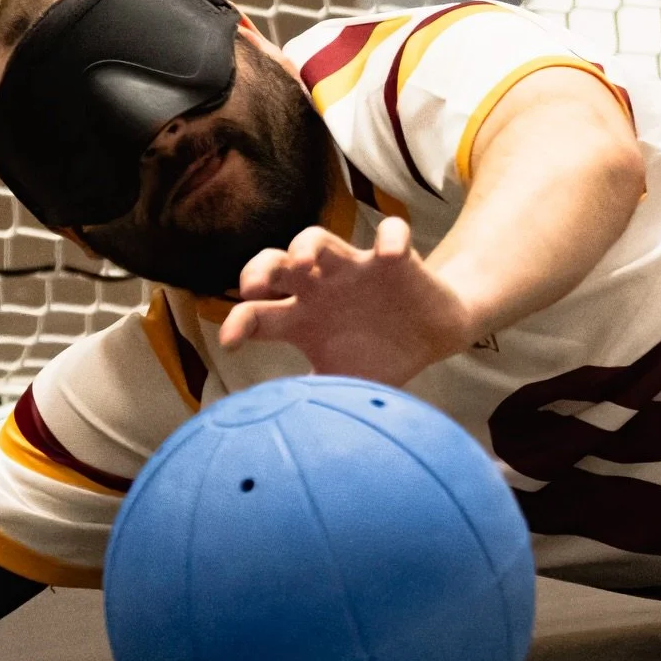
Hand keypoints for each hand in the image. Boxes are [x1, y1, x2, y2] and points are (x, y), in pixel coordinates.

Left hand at [219, 218, 476, 386]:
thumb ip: (311, 399)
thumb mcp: (341, 383)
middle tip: (251, 288)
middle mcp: (319, 288)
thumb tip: (278, 426)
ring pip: (318, 239)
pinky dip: (391, 238)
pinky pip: (391, 233)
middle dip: (258, 268)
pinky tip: (388, 256)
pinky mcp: (395, 259)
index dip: (238, 323)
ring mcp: (354, 269)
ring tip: (301, 264)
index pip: (257, 314)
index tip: (229, 343)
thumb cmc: (377, 356)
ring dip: (306, 246)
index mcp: (301, 319)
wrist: (431, 336)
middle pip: (275, 264)